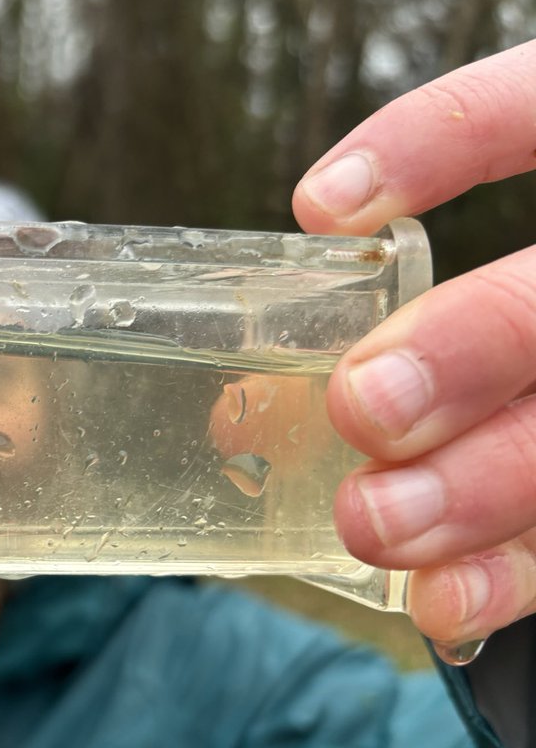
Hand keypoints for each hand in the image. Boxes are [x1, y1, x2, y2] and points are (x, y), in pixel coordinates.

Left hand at [292, 40, 535, 661]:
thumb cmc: (491, 343)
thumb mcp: (446, 302)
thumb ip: (374, 330)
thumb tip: (239, 416)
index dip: (442, 139)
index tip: (317, 209)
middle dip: (471, 350)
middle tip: (363, 410)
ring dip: (486, 487)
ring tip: (376, 531)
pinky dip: (518, 574)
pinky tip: (443, 608)